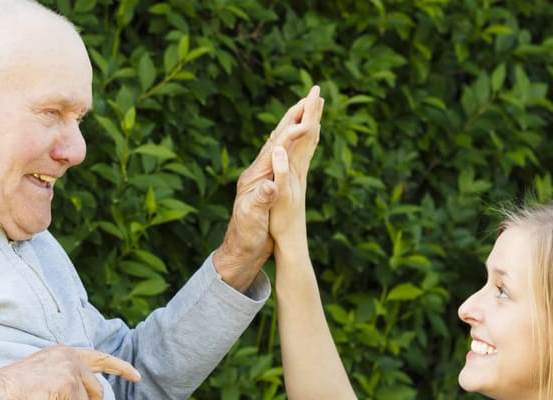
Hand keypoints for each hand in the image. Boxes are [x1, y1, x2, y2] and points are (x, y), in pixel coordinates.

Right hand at [0, 345, 140, 399]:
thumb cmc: (16, 389)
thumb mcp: (47, 376)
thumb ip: (71, 378)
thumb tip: (93, 394)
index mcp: (64, 353)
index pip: (100, 359)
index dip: (120, 368)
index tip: (136, 377)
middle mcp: (70, 357)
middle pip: (97, 392)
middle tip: (63, 398)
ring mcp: (70, 370)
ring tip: (46, 397)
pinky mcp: (68, 384)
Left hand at [215, 86, 324, 290]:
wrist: (239, 249)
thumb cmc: (246, 235)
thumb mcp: (253, 218)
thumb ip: (262, 199)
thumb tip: (271, 184)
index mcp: (257, 176)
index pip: (277, 146)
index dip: (293, 133)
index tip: (310, 122)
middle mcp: (259, 170)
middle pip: (278, 135)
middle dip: (296, 113)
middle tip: (313, 93)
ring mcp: (263, 174)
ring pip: (281, 140)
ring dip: (296, 121)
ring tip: (308, 105)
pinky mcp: (268, 181)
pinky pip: (284, 152)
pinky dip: (293, 139)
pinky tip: (295, 135)